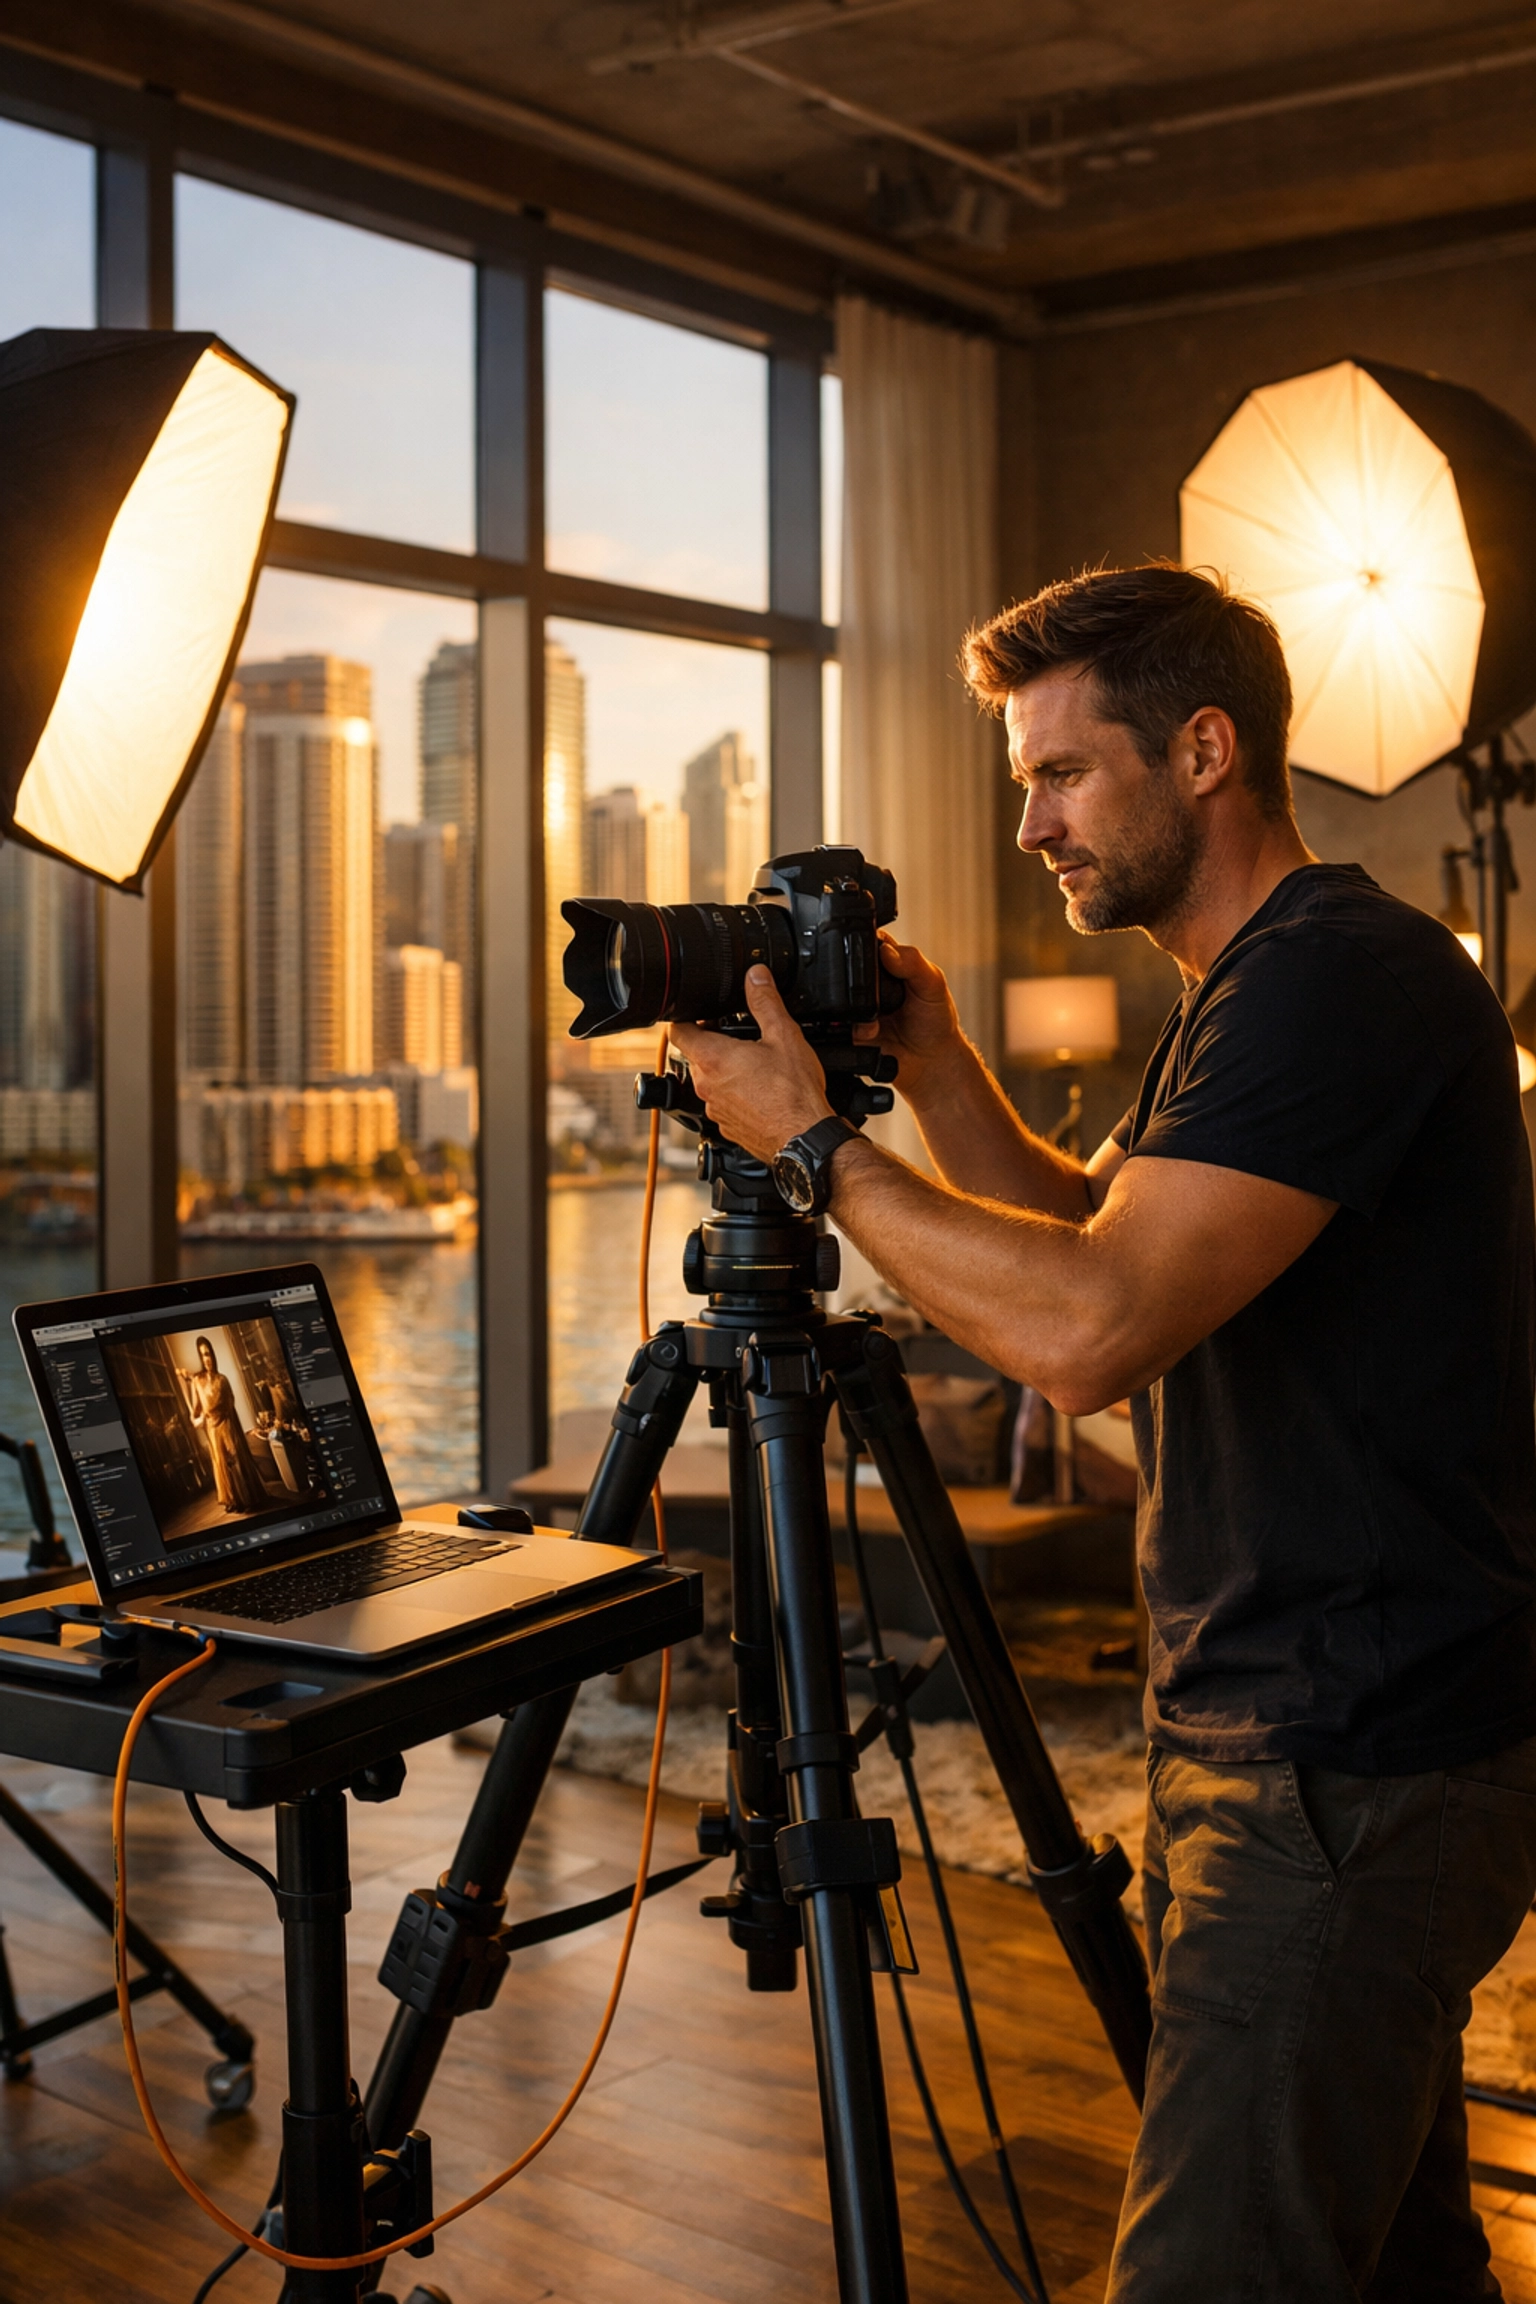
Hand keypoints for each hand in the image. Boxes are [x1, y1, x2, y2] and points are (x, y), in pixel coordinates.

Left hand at [669, 968, 833, 1163]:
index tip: (699, 1012)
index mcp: (712, 1058)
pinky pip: (724, 1102)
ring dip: (725, 1069)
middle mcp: (706, 1085)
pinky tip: (761, 1090)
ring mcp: (714, 1108)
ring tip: (755, 1063)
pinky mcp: (727, 1126)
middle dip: (712, 1042)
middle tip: (738, 1034)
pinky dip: (736, 1093)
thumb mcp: (784, 1035)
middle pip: (695, 1054)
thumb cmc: (793, 1094)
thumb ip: (765, 1001)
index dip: (685, 1016)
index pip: (678, 1030)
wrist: (804, 1138)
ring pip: (710, 1080)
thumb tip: (756, 976)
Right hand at [853, 932, 965, 1101]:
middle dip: (855, 982)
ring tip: (877, 1021)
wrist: (930, 1062)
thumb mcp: (933, 984)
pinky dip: (852, 1028)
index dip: (865, 945)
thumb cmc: (936, 1020)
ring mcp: (855, 1005)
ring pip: (836, 997)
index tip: (876, 962)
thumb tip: (888, 951)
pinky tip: (872, 1033)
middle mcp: (868, 981)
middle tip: (880, 997)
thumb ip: (913, 963)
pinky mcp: (847, 1029)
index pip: (867, 941)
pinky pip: (836, 1025)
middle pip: (845, 967)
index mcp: (887, 960)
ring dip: (854, 1008)